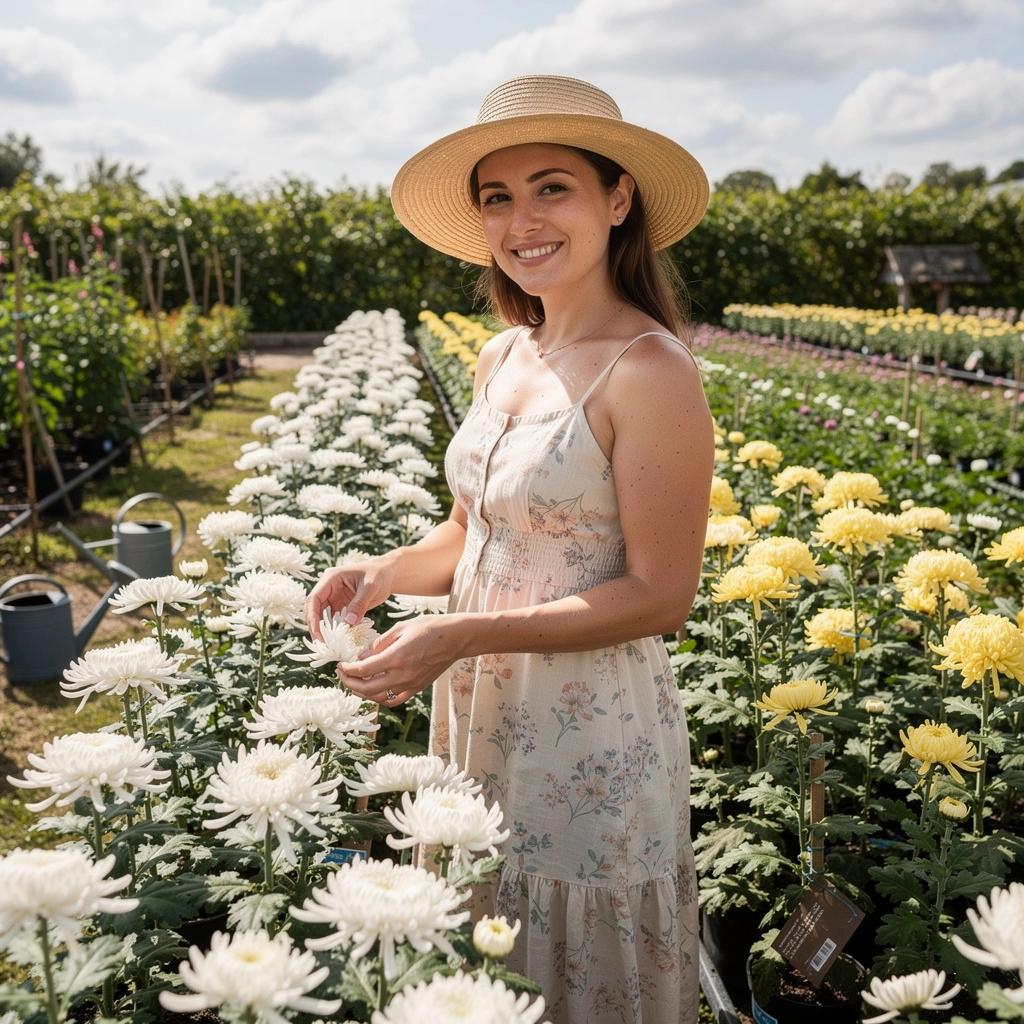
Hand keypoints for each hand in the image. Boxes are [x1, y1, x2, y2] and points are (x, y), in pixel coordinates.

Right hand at [306, 555, 396, 638]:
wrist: (387, 574)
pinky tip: (338, 641)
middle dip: (316, 627)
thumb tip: (349, 622)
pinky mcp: (341, 607)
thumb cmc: (378, 574)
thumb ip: (359, 604)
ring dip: (324, 630)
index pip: (314, 599)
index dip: (313, 617)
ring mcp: (333, 598)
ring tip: (329, 646)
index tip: (317, 633)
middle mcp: (328, 588)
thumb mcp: (370, 587)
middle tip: (322, 644)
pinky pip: (333, 620)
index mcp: (330, 578)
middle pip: (314, 609)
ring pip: (322, 617)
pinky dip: (334, 630)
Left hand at [338, 614, 463, 705]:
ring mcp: (410, 684)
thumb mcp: (400, 629)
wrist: (456, 638)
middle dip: (350, 682)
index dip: (347, 670)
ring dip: (363, 692)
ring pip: (378, 697)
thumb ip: (379, 644)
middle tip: (344, 674)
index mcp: (395, 657)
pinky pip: (395, 700)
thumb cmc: (429, 627)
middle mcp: (402, 674)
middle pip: (366, 688)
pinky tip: (377, 690)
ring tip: (357, 682)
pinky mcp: (417, 688)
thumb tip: (362, 657)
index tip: (341, 665)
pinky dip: (382, 698)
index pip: (362, 670)